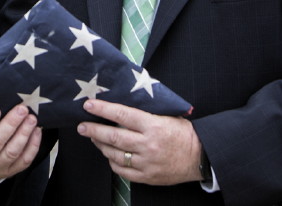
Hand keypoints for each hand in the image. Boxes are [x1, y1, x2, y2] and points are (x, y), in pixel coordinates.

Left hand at [77, 99, 201, 185]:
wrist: (200, 157)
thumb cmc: (183, 133)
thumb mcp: (166, 116)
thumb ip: (144, 112)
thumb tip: (120, 104)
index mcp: (152, 125)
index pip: (122, 114)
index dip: (103, 109)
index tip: (89, 105)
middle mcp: (147, 144)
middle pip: (113, 136)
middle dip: (93, 130)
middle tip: (81, 125)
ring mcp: (146, 162)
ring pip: (114, 154)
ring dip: (101, 145)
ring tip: (94, 137)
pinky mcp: (146, 177)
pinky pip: (122, 171)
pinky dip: (112, 162)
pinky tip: (109, 154)